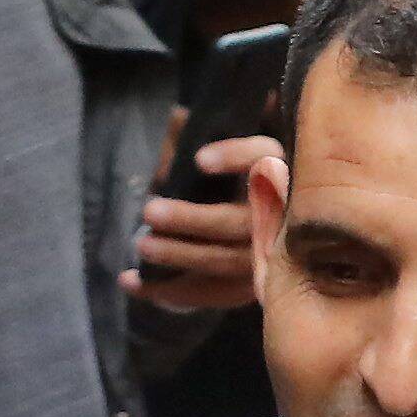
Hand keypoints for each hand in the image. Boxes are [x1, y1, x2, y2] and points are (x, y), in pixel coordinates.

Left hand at [130, 132, 266, 312]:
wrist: (267, 223)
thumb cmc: (234, 176)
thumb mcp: (217, 146)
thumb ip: (193, 137)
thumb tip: (176, 122)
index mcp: (280, 168)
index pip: (267, 158)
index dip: (236, 159)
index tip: (199, 160)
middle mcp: (284, 216)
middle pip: (242, 222)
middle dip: (194, 220)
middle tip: (150, 211)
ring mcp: (271, 257)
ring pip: (229, 262)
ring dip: (182, 257)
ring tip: (141, 246)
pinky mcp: (252, 284)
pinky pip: (214, 295)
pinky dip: (171, 292)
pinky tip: (132, 283)